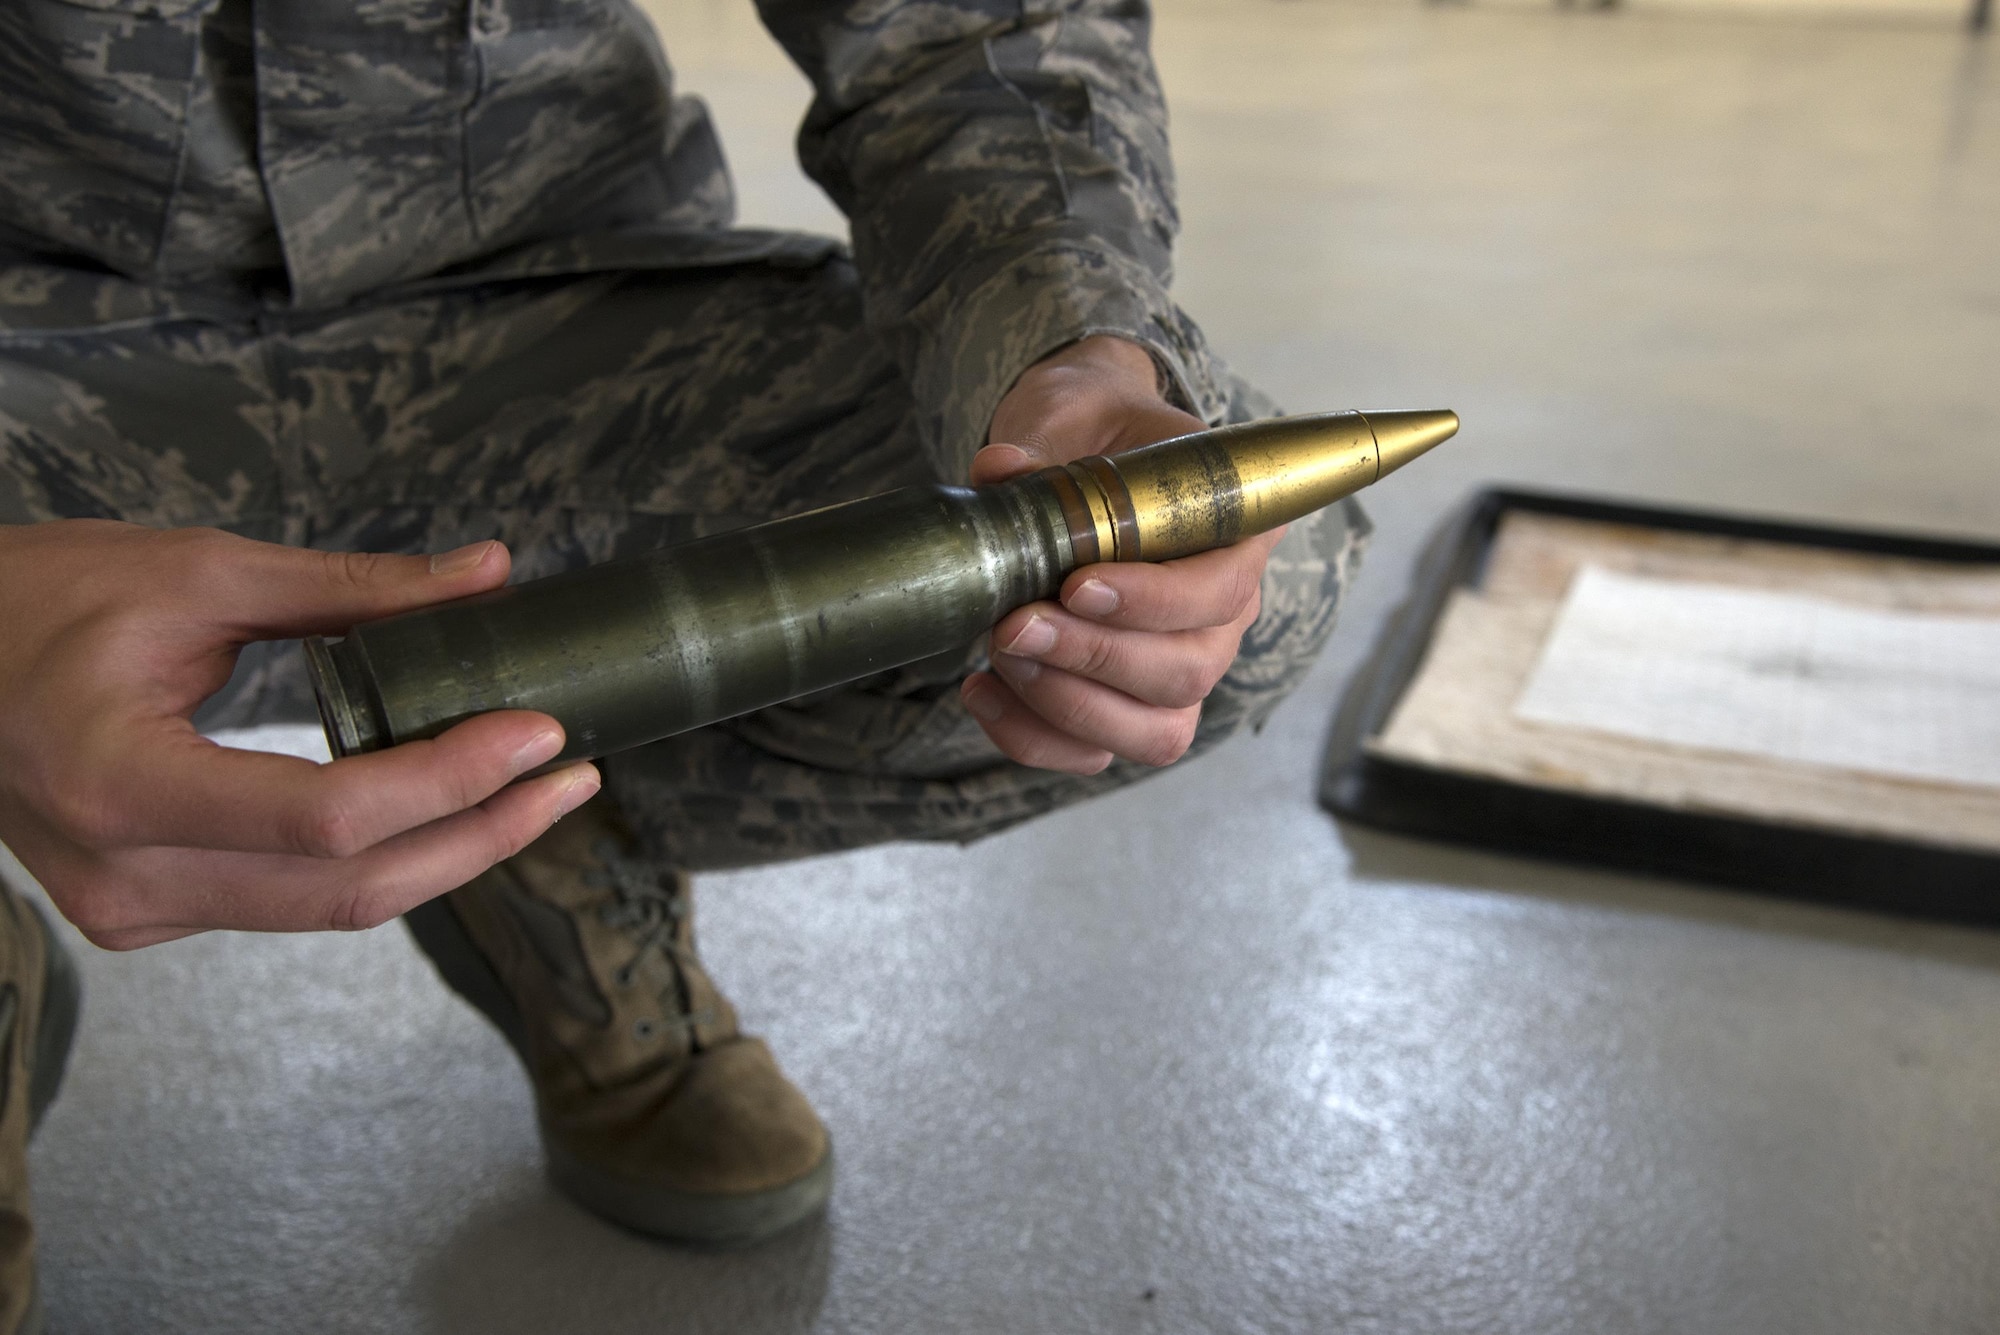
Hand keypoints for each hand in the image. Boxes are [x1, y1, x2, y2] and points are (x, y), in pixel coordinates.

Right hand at [0, 521, 599, 949]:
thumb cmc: (32, 603)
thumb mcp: (195, 572)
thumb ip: (349, 589)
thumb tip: (487, 574)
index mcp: (123, 785)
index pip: (331, 816)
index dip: (453, 779)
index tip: (539, 732)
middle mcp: (128, 876)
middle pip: (352, 886)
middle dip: (482, 834)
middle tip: (569, 777)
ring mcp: (133, 909)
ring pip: (332, 908)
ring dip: (445, 854)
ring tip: (531, 792)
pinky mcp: (148, 910)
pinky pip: (292, 900)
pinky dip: (378, 858)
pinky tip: (442, 811)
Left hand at [960, 336, 1282, 774]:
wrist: (1078, 449)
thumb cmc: (1097, 430)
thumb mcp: (1075, 414)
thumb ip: (1044, 442)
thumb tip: (1001, 469)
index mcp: (1233, 537)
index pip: (1220, 592)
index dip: (1154, 602)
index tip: (1077, 585)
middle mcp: (1220, 619)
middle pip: (1188, 673)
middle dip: (1093, 658)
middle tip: (1013, 624)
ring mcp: (1177, 672)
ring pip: (1154, 732)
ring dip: (1068, 705)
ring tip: (998, 653)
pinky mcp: (1123, 710)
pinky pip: (1094, 754)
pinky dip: (1034, 738)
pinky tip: (979, 690)